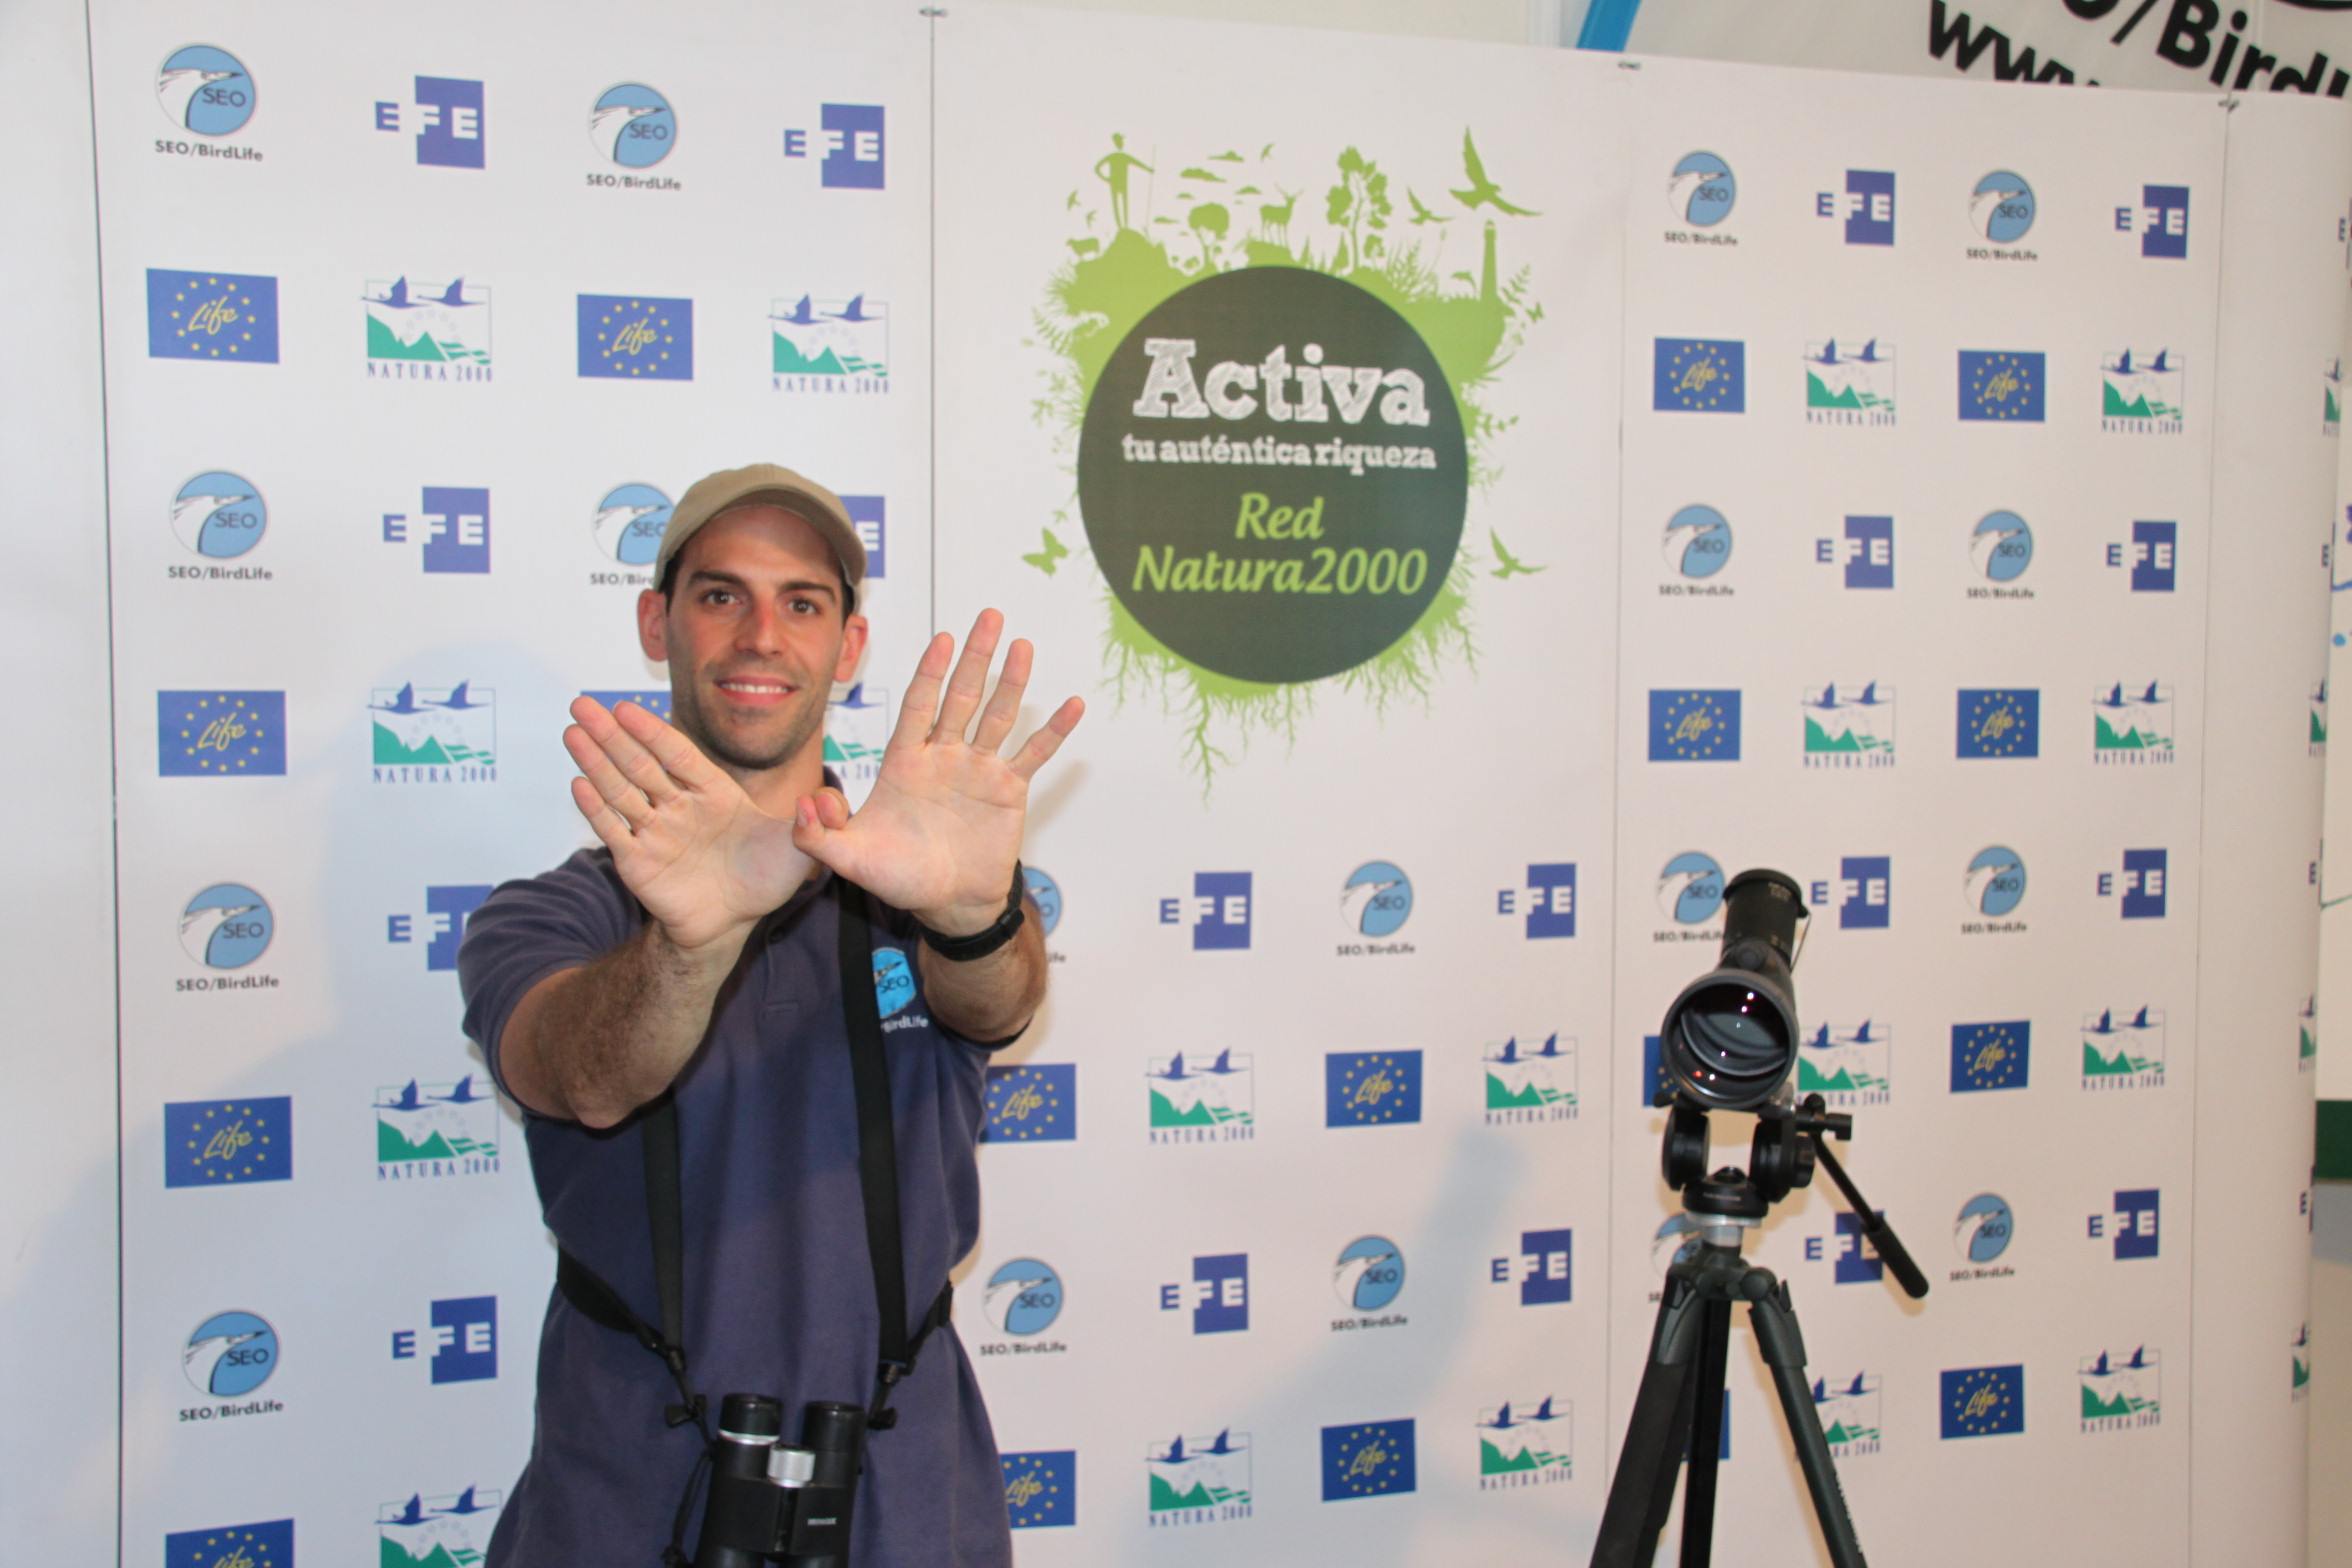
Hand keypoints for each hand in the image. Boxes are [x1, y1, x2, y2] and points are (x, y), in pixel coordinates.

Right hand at [562, 697, 811, 954]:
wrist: (735, 921)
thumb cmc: (765, 879)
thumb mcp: (798, 849)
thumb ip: (810, 823)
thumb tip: (822, 801)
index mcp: (713, 792)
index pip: (677, 754)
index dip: (651, 731)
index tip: (626, 708)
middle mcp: (678, 806)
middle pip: (639, 764)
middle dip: (610, 735)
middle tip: (582, 703)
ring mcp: (655, 832)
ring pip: (621, 790)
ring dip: (594, 761)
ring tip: (572, 731)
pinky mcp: (638, 862)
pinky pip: (614, 832)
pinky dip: (596, 809)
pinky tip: (578, 783)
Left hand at [790, 610, 1083, 933]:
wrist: (947, 904)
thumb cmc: (899, 878)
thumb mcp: (849, 858)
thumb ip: (819, 835)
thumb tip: (806, 803)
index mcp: (905, 761)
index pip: (919, 706)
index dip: (930, 673)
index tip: (942, 640)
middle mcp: (944, 756)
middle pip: (961, 697)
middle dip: (975, 657)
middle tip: (989, 616)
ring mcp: (978, 769)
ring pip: (997, 716)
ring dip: (1012, 681)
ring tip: (1024, 646)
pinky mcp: (1008, 789)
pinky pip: (1033, 754)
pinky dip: (1053, 731)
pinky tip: (1072, 705)